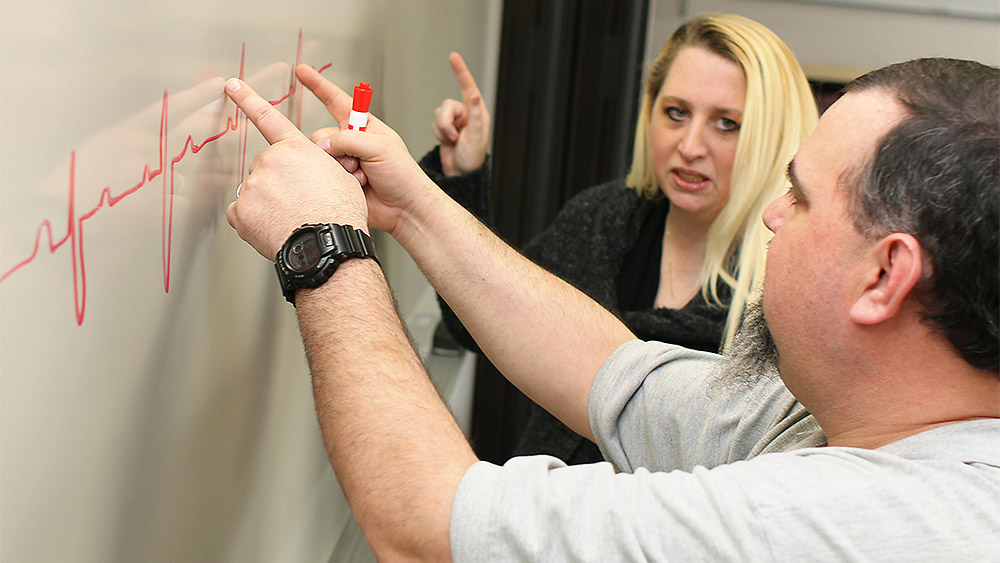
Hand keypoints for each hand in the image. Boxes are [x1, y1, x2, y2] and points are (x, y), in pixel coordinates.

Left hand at [224, 77, 367, 260]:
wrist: (328, 245)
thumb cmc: (340, 215)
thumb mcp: (342, 177)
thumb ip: (319, 165)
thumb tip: (313, 170)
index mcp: (296, 150)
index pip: (268, 118)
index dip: (248, 99)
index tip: (233, 85)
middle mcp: (271, 162)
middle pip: (266, 167)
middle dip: (277, 182)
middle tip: (297, 202)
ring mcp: (253, 186)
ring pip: (255, 192)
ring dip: (268, 203)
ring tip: (291, 219)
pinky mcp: (241, 211)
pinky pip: (242, 214)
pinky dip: (254, 222)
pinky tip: (274, 228)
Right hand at [296, 65, 435, 237]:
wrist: (405, 208)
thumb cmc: (403, 175)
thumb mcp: (380, 147)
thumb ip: (348, 140)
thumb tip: (322, 147)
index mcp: (363, 127)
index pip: (336, 100)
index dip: (318, 86)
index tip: (301, 72)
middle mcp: (351, 142)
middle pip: (322, 136)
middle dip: (337, 149)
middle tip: (359, 161)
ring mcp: (344, 163)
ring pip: (321, 158)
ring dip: (341, 168)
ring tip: (362, 176)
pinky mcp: (338, 182)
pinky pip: (323, 176)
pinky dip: (339, 181)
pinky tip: (357, 187)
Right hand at [431, 52, 490, 176]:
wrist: (461, 174)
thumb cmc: (472, 158)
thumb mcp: (476, 137)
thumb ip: (474, 115)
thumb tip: (474, 94)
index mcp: (477, 112)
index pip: (468, 87)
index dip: (460, 71)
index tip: (453, 56)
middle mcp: (466, 114)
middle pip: (446, 105)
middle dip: (446, 122)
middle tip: (454, 137)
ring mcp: (455, 121)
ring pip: (438, 114)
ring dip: (442, 130)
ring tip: (452, 142)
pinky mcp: (445, 128)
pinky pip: (434, 124)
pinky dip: (438, 134)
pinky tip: (447, 143)